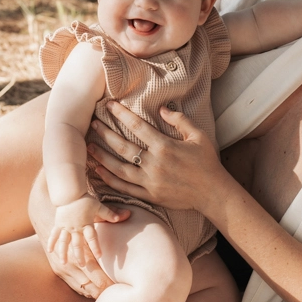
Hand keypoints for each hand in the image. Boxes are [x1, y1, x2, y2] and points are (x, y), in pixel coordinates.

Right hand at [47, 196, 110, 266]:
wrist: (70, 193)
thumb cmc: (85, 200)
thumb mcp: (99, 207)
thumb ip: (110, 214)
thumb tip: (126, 215)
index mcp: (86, 224)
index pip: (92, 237)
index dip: (96, 247)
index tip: (99, 256)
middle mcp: (75, 228)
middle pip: (77, 243)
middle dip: (79, 255)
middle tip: (82, 265)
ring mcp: (65, 227)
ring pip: (64, 242)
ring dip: (63, 253)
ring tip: (63, 263)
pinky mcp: (58, 225)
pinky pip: (54, 235)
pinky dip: (51, 242)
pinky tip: (50, 251)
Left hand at [88, 101, 228, 212]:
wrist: (213, 193)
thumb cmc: (207, 162)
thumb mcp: (198, 136)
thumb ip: (179, 120)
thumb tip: (161, 108)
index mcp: (165, 146)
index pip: (137, 126)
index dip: (121, 114)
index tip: (109, 105)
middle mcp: (154, 164)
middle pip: (122, 146)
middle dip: (105, 134)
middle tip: (92, 124)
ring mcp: (150, 182)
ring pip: (118, 169)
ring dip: (102, 157)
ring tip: (88, 148)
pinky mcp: (149, 196)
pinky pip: (125, 188)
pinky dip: (110, 180)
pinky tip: (99, 171)